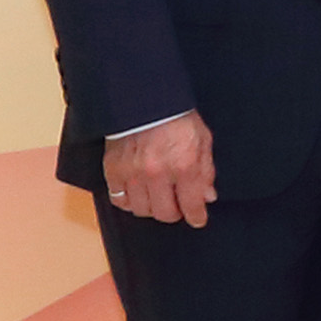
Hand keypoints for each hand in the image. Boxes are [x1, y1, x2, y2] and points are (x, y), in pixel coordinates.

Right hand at [102, 111, 216, 228]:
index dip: (196, 217)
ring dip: (152, 208)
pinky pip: (119, 199)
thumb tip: (207, 196)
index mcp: (183, 165)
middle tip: (178, 207)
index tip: (197, 220)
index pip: (192, 205)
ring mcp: (132, 173)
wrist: (145, 101)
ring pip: (142, 209)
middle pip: (165, 213)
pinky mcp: (113, 170)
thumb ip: (206, 171)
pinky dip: (129, 201)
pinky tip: (138, 194)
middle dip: (175, 213)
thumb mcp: (203, 140)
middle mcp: (157, 173)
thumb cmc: (177, 118)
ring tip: (159, 200)